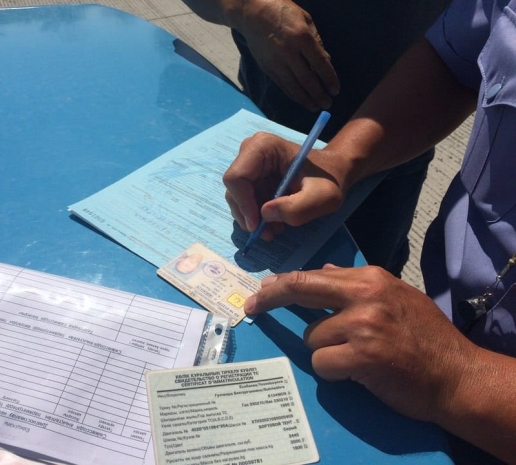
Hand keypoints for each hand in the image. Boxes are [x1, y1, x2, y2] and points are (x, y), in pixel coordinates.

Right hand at [223, 132, 345, 239]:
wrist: (334, 173)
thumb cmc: (330, 180)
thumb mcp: (323, 197)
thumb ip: (297, 208)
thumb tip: (264, 214)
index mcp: (262, 147)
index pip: (236, 178)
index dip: (243, 204)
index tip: (258, 225)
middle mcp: (249, 152)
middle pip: (234, 190)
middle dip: (249, 215)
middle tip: (269, 233)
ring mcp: (249, 165)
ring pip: (237, 199)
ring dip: (253, 219)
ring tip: (275, 230)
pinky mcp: (252, 178)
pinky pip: (245, 201)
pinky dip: (257, 217)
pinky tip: (275, 224)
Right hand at [237, 0, 339, 110]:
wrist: (252, 12)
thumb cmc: (283, 12)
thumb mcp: (305, 19)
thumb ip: (316, 41)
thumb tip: (326, 61)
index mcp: (302, 37)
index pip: (319, 64)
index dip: (329, 79)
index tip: (336, 90)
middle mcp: (289, 52)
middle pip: (307, 79)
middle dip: (319, 94)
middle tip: (328, 104)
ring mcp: (276, 61)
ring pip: (293, 86)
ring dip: (306, 99)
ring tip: (316, 107)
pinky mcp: (267, 67)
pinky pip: (282, 84)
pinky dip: (293, 94)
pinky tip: (301, 100)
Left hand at [243, 265, 475, 422]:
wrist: (457, 374)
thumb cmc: (425, 337)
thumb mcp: (396, 297)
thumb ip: (356, 283)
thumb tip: (320, 271)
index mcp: (371, 278)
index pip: (313, 276)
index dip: (283, 284)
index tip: (263, 290)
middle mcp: (364, 295)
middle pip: (301, 289)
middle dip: (271, 298)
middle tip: (252, 306)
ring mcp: (363, 324)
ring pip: (312, 337)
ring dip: (327, 351)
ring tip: (357, 357)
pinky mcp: (363, 355)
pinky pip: (322, 363)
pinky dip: (333, 371)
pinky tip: (358, 373)